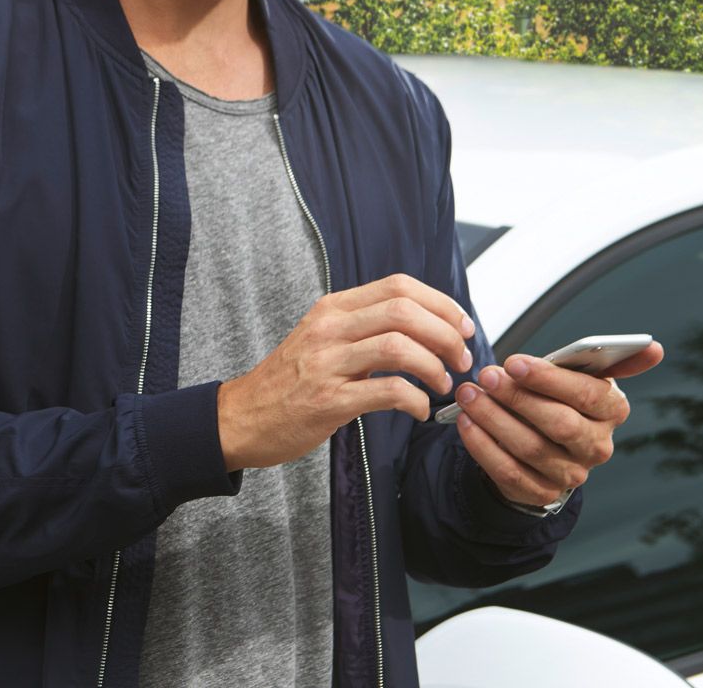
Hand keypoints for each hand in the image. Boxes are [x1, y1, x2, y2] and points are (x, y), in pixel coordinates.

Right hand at [217, 274, 474, 470]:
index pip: (399, 286)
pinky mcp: (328, 401)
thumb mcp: (322, 337)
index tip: (461, 326)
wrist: (241, 417)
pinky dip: (417, 400)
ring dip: (435, 367)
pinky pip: (388, 392)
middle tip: (460, 358)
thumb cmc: (290, 381)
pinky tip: (420, 409)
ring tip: (443, 383)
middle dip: (446, 334)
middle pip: (404, 310)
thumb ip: (364, 326)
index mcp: (332, 308)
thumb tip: (425, 324)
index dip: (441, 303)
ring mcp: (326, 364)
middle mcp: (329, 329)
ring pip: (399, 347)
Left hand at [453, 342, 664, 507]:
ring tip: (468, 395)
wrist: (540, 448)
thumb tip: (654, 347)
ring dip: (493, 418)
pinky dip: (483, 445)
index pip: (588, 395)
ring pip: (530, 447)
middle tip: (485, 376)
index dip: (550, 379)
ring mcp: (570, 473)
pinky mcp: (541, 492)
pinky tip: (465, 423)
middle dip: (517, 397)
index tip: (514, 362)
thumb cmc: (556, 399)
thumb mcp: (576, 377)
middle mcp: (597, 446)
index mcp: (611, 411)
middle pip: (559, 423)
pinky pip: (508, 471)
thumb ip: (603, 360)